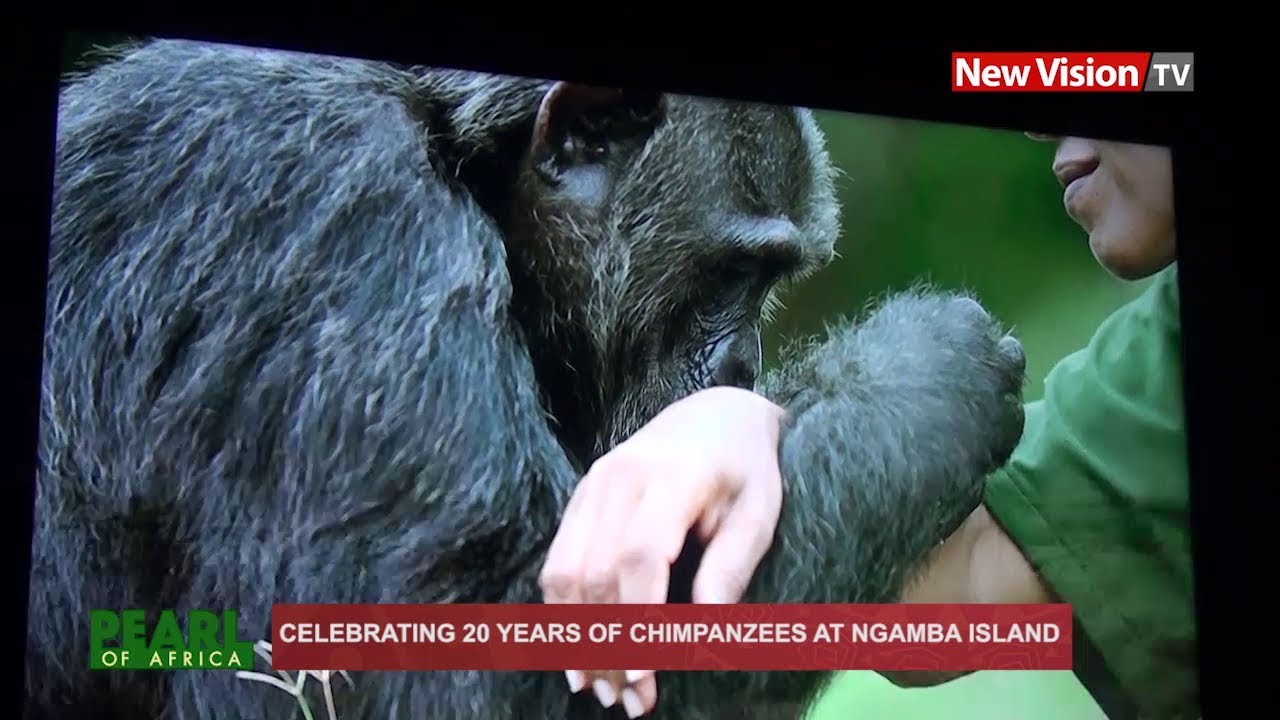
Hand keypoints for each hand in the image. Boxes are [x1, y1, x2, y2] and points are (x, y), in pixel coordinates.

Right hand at [538, 386, 785, 717]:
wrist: (715, 414)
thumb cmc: (745, 471)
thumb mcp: (759, 514)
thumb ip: (729, 570)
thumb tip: (700, 641)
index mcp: (674, 476)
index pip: (640, 556)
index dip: (638, 621)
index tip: (647, 676)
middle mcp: (622, 475)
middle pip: (595, 572)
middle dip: (607, 644)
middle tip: (628, 702)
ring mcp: (593, 484)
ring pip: (564, 570)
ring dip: (576, 636)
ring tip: (598, 690)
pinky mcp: (580, 496)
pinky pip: (557, 560)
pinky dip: (562, 613)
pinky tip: (579, 653)